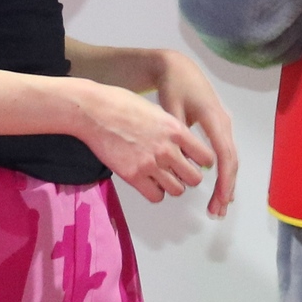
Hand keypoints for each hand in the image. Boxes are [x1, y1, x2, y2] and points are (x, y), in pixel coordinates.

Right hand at [66, 77, 214, 203]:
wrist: (95, 111)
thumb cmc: (122, 106)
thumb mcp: (158, 112)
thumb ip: (173, 130)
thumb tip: (183, 145)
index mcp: (176, 130)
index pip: (205, 157)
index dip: (202, 162)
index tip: (196, 162)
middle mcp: (167, 149)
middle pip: (194, 178)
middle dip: (188, 176)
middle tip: (179, 172)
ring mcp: (150, 164)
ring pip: (177, 190)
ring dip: (172, 185)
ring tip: (163, 177)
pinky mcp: (132, 176)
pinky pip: (156, 196)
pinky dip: (156, 193)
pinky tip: (150, 183)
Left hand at [149, 51, 241, 217]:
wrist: (179, 68)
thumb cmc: (174, 86)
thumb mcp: (171, 109)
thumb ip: (177, 135)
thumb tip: (183, 162)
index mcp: (215, 119)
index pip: (225, 154)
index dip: (224, 179)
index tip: (220, 200)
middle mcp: (224, 124)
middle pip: (232, 162)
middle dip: (227, 189)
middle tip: (217, 212)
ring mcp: (223, 126)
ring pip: (230, 160)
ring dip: (226, 184)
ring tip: (218, 208)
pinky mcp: (218, 129)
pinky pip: (225, 155)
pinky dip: (224, 175)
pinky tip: (220, 191)